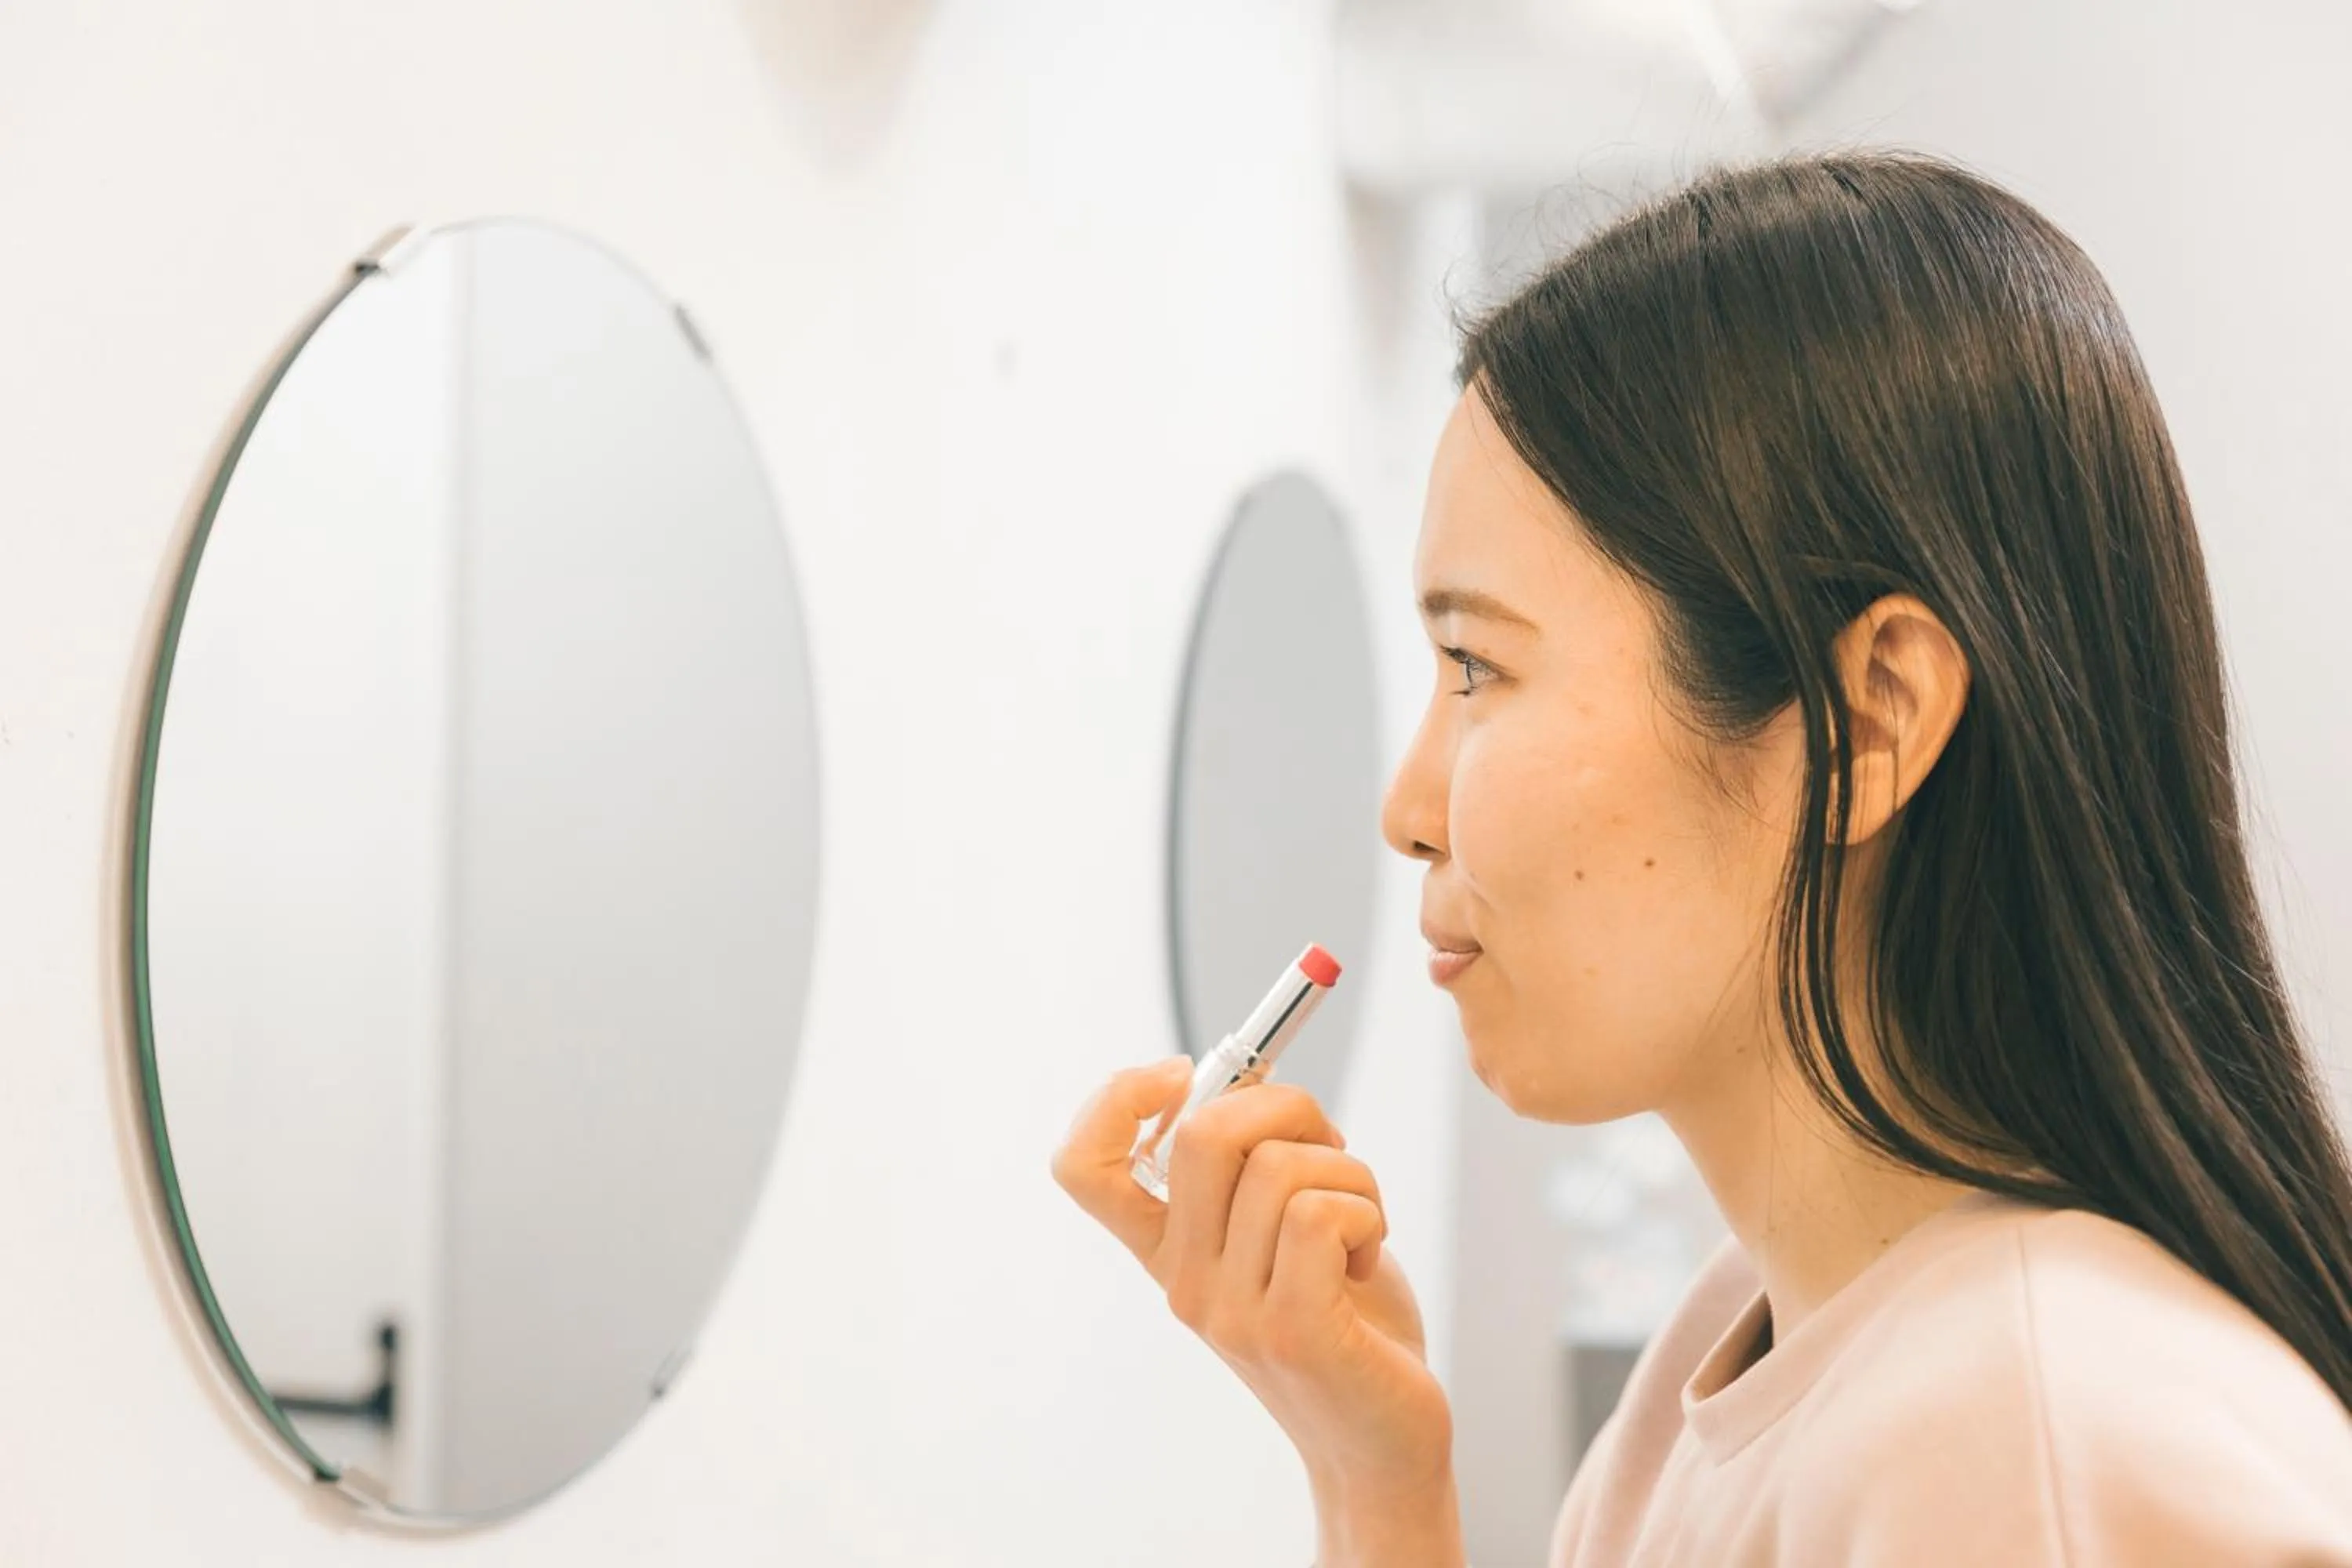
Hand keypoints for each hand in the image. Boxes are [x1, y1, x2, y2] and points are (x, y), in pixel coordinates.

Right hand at [1051, 1059, 1457, 1516]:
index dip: (1115, 1099)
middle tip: (1326, 1143)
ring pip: (1280, 1166)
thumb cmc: (1349, 1324)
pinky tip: (1368, 1255)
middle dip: (1286, 1106)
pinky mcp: (1292, 1331)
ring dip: (1349, 1170)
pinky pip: (1322, 1213)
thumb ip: (1260, 1165)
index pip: (1083, 1167)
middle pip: (1201, 1134)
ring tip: (1362, 1221)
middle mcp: (1185, 1282)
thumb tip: (1251, 1079)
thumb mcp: (1286, 1233)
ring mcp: (1232, 1311)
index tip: (1183, 1075)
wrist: (1383, 1443)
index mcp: (1170, 1252)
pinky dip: (1368, 1210)